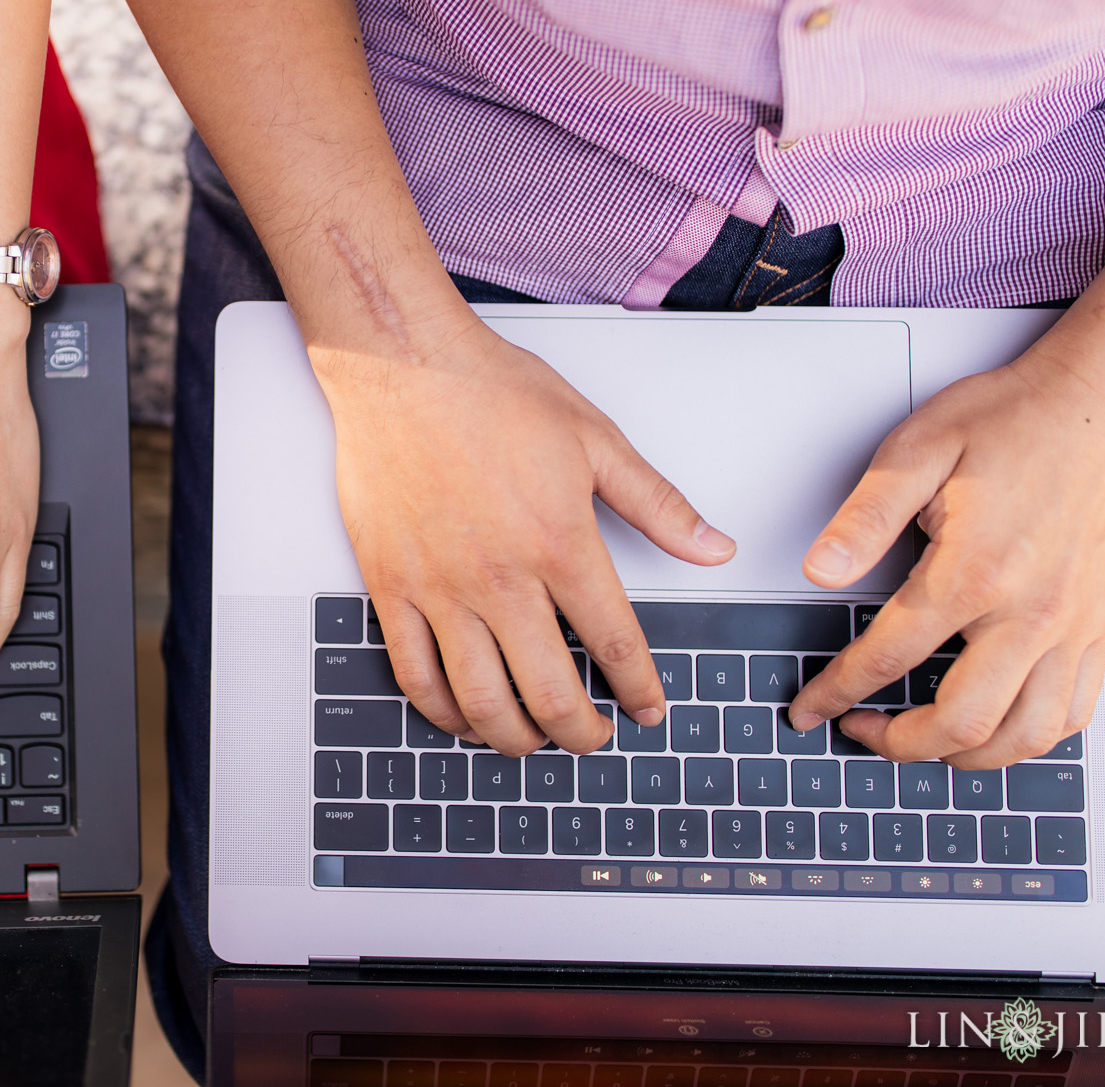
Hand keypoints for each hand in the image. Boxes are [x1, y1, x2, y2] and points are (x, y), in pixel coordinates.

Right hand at [314, 316, 736, 754]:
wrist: (399, 363)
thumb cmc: (489, 390)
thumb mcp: (594, 438)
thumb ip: (658, 505)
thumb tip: (714, 548)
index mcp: (560, 544)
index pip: (614, 646)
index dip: (639, 691)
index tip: (649, 711)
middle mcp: (500, 579)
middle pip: (550, 693)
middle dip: (582, 733)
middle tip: (594, 738)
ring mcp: (439, 588)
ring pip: (480, 700)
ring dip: (515, 739)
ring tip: (533, 741)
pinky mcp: (391, 585)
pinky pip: (413, 674)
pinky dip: (442, 712)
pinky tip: (463, 716)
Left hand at [788, 352, 1104, 766]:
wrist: (1103, 401)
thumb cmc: (1015, 418)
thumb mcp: (918, 449)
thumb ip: (864, 517)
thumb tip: (818, 571)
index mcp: (973, 572)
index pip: (887, 657)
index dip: (837, 693)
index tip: (811, 709)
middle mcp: (1030, 612)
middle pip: (962, 722)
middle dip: (900, 744)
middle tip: (862, 731)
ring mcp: (1073, 625)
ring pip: (1026, 735)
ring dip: (967, 758)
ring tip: (924, 741)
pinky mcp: (1100, 624)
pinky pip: (1075, 712)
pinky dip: (1031, 737)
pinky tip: (997, 724)